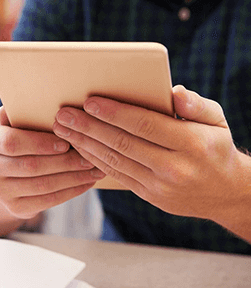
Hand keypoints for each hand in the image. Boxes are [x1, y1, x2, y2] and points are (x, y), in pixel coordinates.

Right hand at [0, 106, 103, 219]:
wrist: (2, 176)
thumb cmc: (16, 141)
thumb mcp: (13, 125)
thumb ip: (17, 116)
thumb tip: (11, 107)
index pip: (10, 142)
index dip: (39, 143)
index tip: (65, 142)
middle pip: (30, 166)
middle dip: (64, 162)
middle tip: (89, 157)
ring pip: (41, 185)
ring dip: (72, 177)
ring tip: (93, 169)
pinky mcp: (14, 208)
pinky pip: (47, 201)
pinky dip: (70, 192)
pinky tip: (86, 183)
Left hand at [52, 85, 250, 223]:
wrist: (225, 193)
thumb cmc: (215, 146)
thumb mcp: (216, 120)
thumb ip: (196, 104)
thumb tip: (173, 92)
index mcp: (192, 144)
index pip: (145, 125)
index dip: (115, 113)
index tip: (89, 101)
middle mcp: (175, 167)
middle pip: (123, 143)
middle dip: (89, 127)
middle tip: (63, 114)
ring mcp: (160, 185)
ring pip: (114, 161)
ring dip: (84, 143)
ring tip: (62, 128)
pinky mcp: (149, 195)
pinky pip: (116, 174)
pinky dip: (94, 159)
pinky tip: (78, 145)